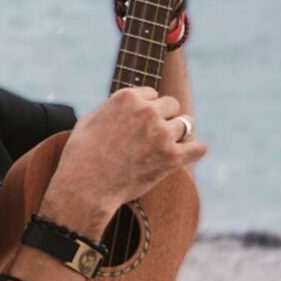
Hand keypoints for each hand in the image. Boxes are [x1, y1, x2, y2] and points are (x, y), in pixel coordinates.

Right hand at [46, 87, 204, 232]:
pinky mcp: (173, 157)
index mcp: (126, 98)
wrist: (86, 187)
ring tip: (165, 146)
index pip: (152, 93)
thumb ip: (112, 107)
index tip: (139, 123)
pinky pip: (199, 147)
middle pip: (172, 105)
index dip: (146, 108)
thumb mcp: (88, 120)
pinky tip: (184, 155)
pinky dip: (194, 151)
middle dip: (165, 117)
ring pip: (187, 124)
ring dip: (178, 134)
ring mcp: (162, 134)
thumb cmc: (81, 155)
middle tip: (153, 135)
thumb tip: (127, 104)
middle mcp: (147, 111)